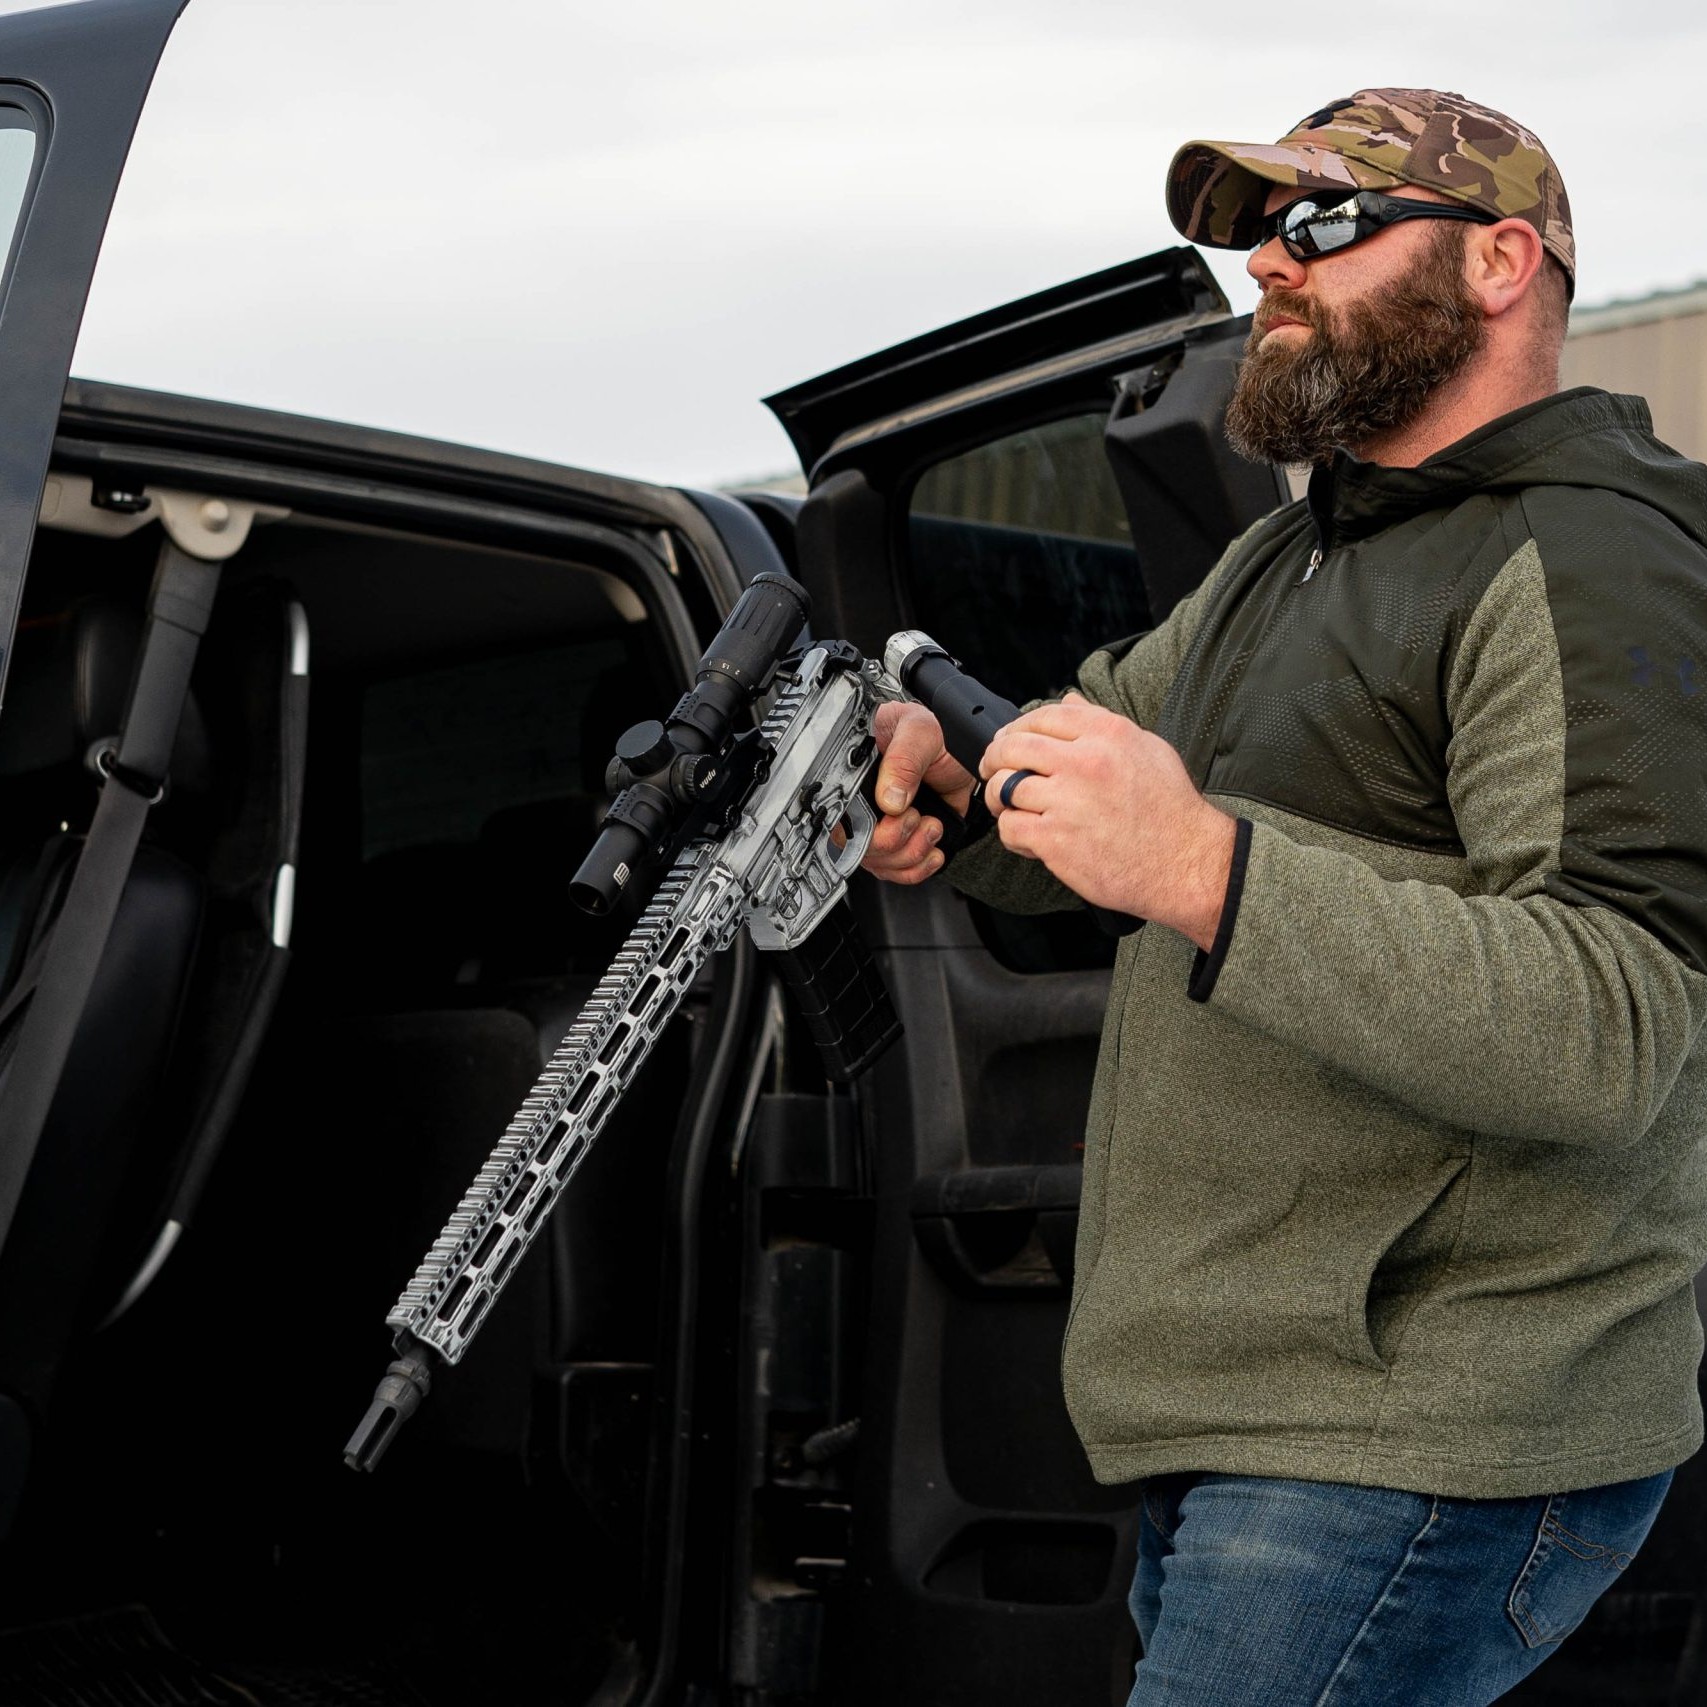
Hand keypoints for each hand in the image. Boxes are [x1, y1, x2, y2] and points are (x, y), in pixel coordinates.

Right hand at [860, 702, 975, 885]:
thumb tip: (889, 800)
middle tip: (917, 816)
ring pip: (880, 865)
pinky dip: (917, 869)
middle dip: (895, 844)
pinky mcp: (903, 840)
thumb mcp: (917, 730)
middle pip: (859, 850)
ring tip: (931, 826)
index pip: (840, 821)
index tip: (897, 814)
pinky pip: (898, 871)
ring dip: (911, 856)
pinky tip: (932, 851)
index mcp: (852, 779)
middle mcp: (861, 806)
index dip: (867, 830)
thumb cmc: (928, 730)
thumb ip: (904, 760)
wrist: (958, 747)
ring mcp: (881, 826)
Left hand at [981, 692, 1235, 948]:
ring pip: (1006, 787)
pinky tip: (1026, 837)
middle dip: (995, 758)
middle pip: (1013, 747)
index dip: (1017, 728)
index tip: (1009, 741)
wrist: (1185, 862)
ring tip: (1008, 806)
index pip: (1043, 716)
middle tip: (993, 769)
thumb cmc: (1170, 809)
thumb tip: (1069, 701)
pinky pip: (1010, 827)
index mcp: (1107, 734)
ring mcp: (1068, 801)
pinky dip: (1011, 832)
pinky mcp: (1056, 840)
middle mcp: (1085, 762)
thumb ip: (1103, 722)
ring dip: (999, 798)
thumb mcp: (1148, 749)